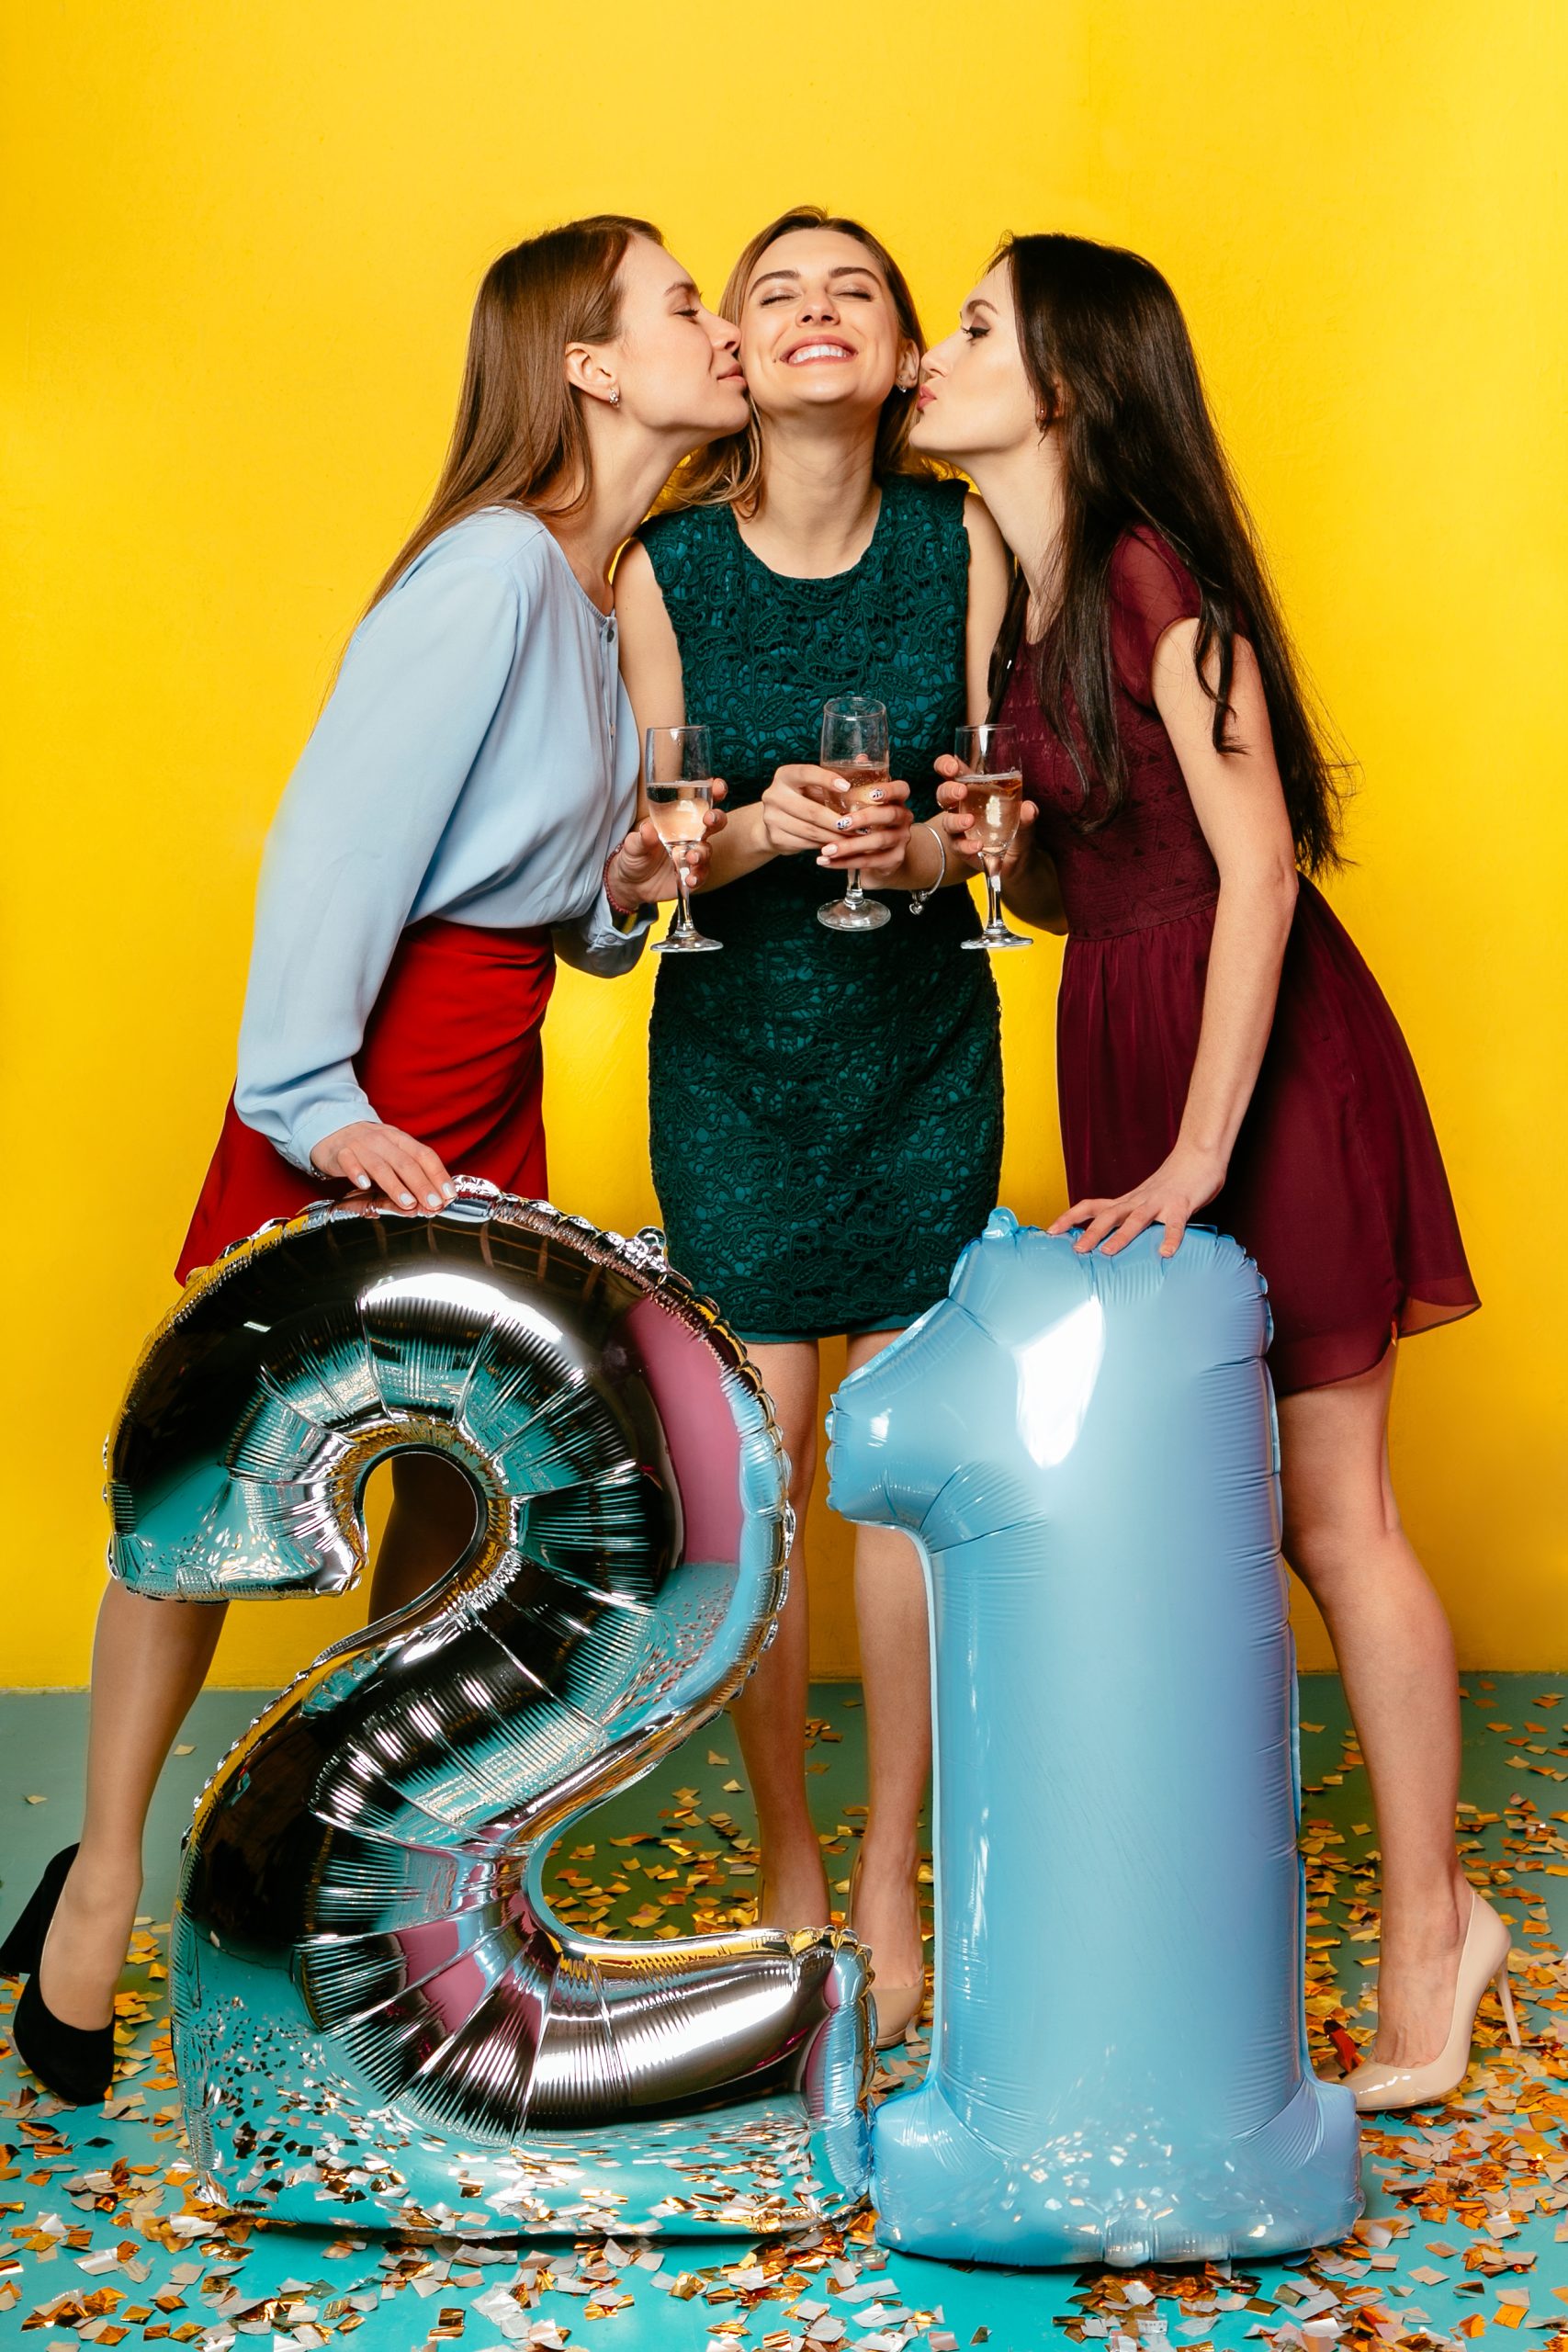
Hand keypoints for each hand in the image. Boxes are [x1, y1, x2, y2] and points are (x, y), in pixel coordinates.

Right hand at [311, 1121, 455, 1210]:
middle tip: (433, 1203)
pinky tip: (365, 1185)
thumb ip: (412, 1171)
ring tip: (407, 1202)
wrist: (333, 1129)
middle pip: (406, 1163)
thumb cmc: (369, 1147)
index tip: (448, 1194)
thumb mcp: (394, 1152)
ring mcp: (361, 1146)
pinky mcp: (340, 1152)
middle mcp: (383, 1141)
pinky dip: (357, 1172)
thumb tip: (435, 1195)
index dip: (438, 1174)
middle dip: (422, 1184)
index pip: (424, 1155)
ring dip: (395, 1185)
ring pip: (380, 1165)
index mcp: (400, 1140)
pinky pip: (349, 1161)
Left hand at [607, 784, 727, 905]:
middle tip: (709, 819)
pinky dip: (698, 876)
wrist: (632, 883)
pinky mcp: (693, 875)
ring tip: (691, 857)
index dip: (714, 792)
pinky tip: (690, 879)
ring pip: (708, 850)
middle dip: (717, 818)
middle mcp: (692, 836)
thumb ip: (641, 837)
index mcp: (680, 820)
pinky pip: (702, 875)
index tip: (717, 785)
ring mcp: (694, 855)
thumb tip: (647, 828)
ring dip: (702, 852)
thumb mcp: (634, 844)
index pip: (701, 802)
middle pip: (714, 823)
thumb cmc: (636, 854)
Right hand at [760, 764, 911, 873]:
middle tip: (861, 827)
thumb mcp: (814, 784)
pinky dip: (824, 845)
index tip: (847, 786)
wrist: (774, 821)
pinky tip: (838, 845)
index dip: (826, 779)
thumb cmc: (802, 797)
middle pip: (811, 811)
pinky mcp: (775, 837)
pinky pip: (805, 844)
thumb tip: (863, 759)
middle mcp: (774, 794)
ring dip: (835, 837)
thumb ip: (836, 774)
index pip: (806, 774)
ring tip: (854, 839)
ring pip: (810, 831)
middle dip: (839, 821)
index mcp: (785, 775)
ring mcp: (771, 818)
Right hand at [935, 754, 1038, 874]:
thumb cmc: (1015, 827)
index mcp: (973, 789)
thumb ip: (1027, 813)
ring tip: (970, 820)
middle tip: (961, 791)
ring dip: (956, 820)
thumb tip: (1029, 808)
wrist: (1018, 857)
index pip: (951, 772)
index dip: (945, 765)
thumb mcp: (1025, 818)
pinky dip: (966, 845)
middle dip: (948, 791)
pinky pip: (958, 846)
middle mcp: (961, 806)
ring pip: (947, 821)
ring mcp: (959, 828)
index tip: (952, 767)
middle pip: (943, 794)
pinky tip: (978, 845)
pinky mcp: (961, 848)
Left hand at [1047, 1142, 1227, 1257]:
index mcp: (1127, 1200)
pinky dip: (1170, 1238)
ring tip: (1108, 1252)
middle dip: (1091, 1233)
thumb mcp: (1144, 1198)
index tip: (1051, 1231)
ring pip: (1136, 1219)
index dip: (1070, 1217)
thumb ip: (1130, 1216)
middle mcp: (1138, 1200)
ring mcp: (1159, 1202)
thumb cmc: (1172, 1181)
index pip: (1091, 1206)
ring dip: (1122, 1235)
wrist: (1198, 1155)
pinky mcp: (1181, 1205)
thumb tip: (1111, 1239)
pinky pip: (1176, 1224)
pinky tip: (1166, 1253)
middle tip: (1077, 1251)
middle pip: (1109, 1215)